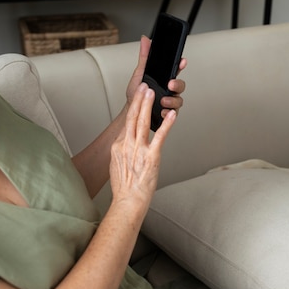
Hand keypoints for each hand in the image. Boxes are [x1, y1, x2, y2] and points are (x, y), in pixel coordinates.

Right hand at [109, 83, 175, 212]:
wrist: (128, 201)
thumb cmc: (125, 188)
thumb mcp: (117, 165)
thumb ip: (122, 151)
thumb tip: (126, 144)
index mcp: (118, 147)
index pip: (126, 123)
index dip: (132, 108)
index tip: (137, 97)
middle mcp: (127, 146)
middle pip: (132, 117)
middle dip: (138, 100)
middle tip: (144, 86)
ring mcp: (139, 150)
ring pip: (142, 122)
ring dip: (148, 105)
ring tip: (152, 92)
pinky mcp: (151, 157)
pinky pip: (160, 136)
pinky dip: (166, 124)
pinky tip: (171, 115)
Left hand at [126, 36, 186, 118]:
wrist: (132, 111)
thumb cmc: (137, 93)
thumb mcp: (139, 73)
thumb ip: (144, 57)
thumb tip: (145, 40)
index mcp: (164, 78)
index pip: (175, 70)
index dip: (180, 65)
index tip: (182, 61)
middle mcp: (169, 90)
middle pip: (181, 86)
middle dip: (178, 84)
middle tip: (170, 84)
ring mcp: (170, 102)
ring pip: (179, 101)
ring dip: (172, 101)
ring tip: (163, 101)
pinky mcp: (168, 114)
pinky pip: (173, 114)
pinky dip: (168, 113)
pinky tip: (163, 111)